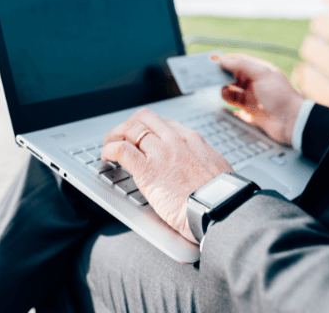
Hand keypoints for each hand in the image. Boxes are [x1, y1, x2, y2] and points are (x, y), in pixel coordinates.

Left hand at [101, 108, 233, 243]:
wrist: (219, 210)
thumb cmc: (221, 197)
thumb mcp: (218, 169)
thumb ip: (204, 164)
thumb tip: (201, 170)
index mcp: (192, 140)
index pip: (163, 123)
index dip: (148, 129)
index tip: (143, 139)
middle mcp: (174, 140)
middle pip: (144, 119)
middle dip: (129, 125)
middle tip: (121, 138)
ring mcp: (160, 153)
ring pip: (130, 129)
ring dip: (115, 136)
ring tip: (109, 146)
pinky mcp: (147, 170)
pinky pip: (121, 150)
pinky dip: (109, 150)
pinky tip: (106, 156)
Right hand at [217, 53, 304, 145]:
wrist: (290, 121)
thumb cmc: (280, 96)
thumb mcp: (262, 75)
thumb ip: (242, 65)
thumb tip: (224, 59)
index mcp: (260, 70)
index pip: (240, 61)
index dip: (226, 59)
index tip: (212, 59)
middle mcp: (255, 82)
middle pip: (233, 74)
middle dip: (222, 73)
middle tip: (209, 74)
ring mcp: (252, 96)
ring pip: (231, 89)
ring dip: (224, 88)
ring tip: (222, 89)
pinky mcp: (249, 109)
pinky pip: (233, 102)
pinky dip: (227, 100)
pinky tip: (223, 98)